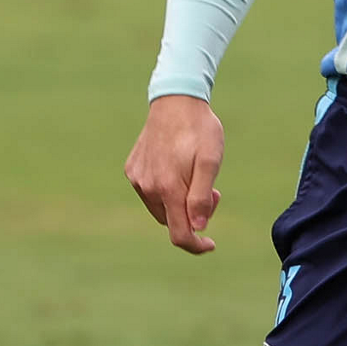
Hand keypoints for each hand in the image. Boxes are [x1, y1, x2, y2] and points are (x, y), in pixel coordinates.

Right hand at [124, 95, 224, 253]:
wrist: (176, 100)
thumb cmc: (199, 130)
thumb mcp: (211, 160)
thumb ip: (202, 196)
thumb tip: (197, 228)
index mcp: (168, 189)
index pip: (179, 233)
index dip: (196, 245)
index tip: (210, 245)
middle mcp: (148, 188)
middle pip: (171, 220)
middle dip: (193, 214)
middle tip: (213, 191)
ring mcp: (138, 178)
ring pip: (160, 206)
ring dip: (179, 201)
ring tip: (196, 175)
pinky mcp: (133, 169)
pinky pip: (150, 191)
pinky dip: (166, 189)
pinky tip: (178, 167)